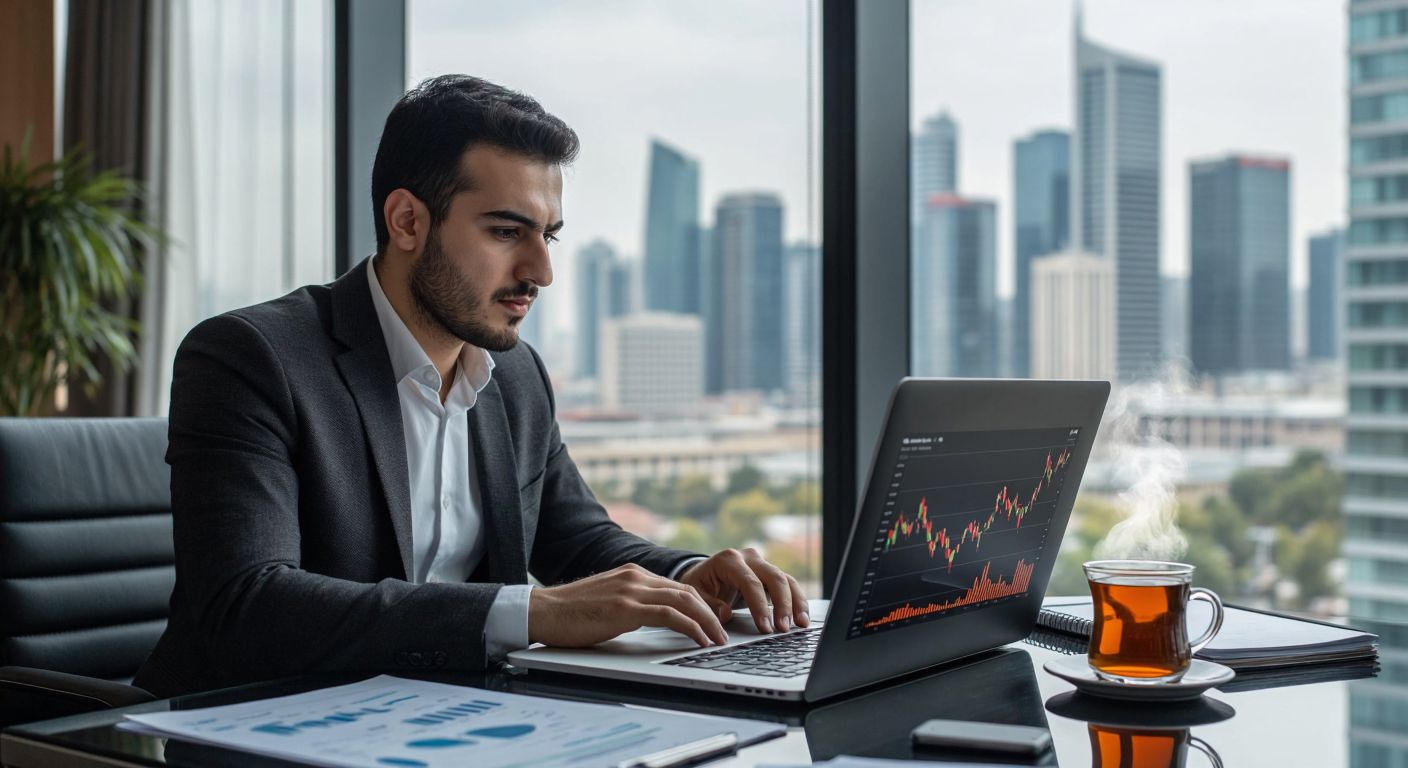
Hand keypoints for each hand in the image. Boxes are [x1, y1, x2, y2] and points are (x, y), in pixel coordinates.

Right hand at [528, 563, 728, 647]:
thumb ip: (630, 604)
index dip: (701, 604)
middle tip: (725, 630)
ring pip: (684, 600)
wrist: (542, 611)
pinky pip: (669, 615)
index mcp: (632, 574)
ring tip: (719, 639)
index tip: (715, 619)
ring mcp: (631, 590)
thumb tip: (651, 619)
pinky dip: (691, 627)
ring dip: (707, 621)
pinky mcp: (625, 608)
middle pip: (686, 591)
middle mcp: (635, 576)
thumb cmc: (570, 613)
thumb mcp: (607, 602)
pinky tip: (700, 640)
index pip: (677, 587)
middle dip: (711, 612)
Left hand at [678, 548, 808, 633]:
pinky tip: (801, 618)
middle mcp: (748, 557)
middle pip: (774, 577)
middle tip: (783, 629)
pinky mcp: (769, 574)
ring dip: (796, 603)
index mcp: (728, 560)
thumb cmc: (699, 585)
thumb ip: (707, 604)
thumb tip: (724, 614)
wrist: (703, 574)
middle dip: (782, 605)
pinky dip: (796, 601)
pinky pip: (788, 585)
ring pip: (786, 580)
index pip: (750, 582)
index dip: (760, 606)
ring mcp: (761, 564)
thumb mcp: (695, 594)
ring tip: (801, 625)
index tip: (765, 628)